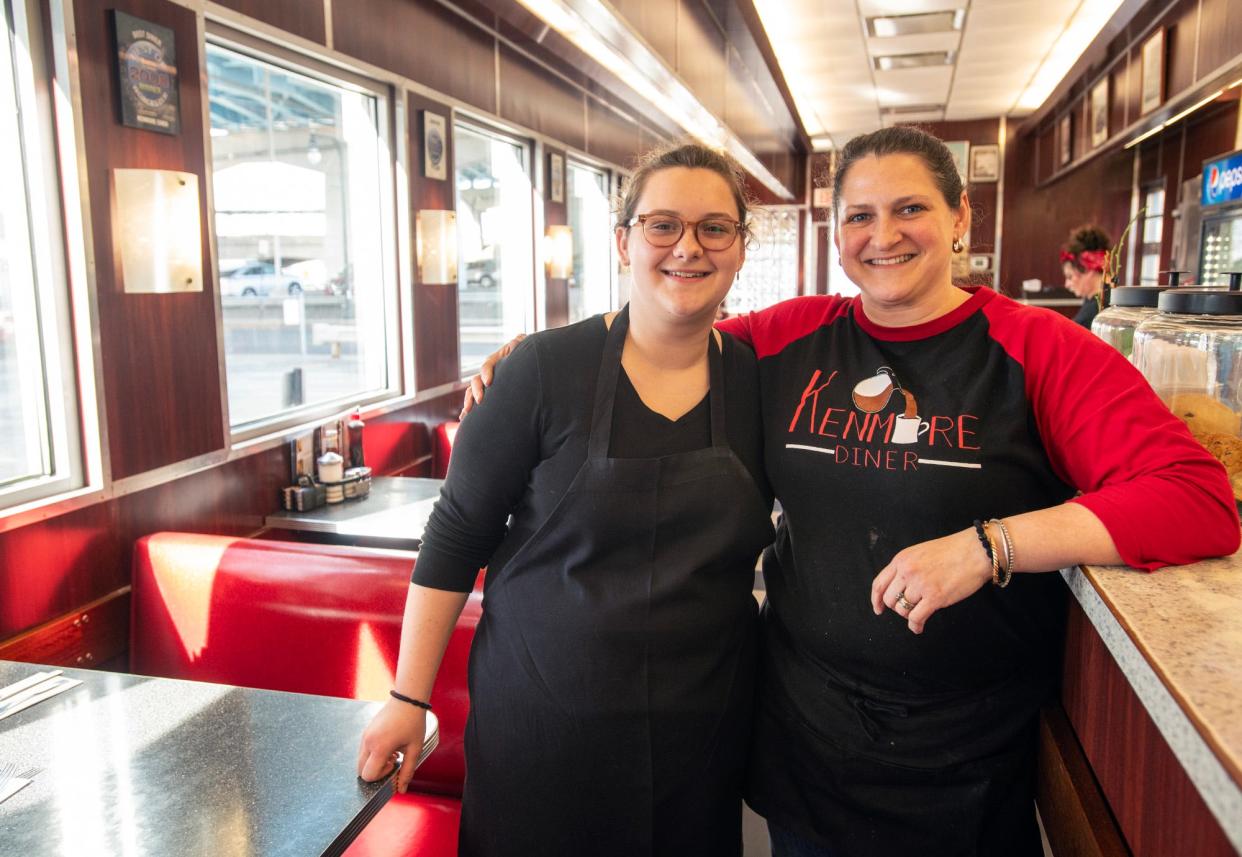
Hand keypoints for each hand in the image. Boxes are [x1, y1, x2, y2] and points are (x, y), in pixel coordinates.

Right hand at [357, 699, 427, 793]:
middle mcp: (367, 742)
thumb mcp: (414, 749)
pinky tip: (389, 745)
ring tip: (393, 751)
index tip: (394, 765)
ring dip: (374, 762)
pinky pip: (363, 751)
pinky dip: (373, 754)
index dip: (380, 776)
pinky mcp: (365, 732)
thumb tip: (401, 790)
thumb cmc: (413, 723)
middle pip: (361, 770)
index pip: (368, 775)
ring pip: (361, 761)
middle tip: (393, 760)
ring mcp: (364, 736)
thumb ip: (407, 771)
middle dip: (376, 771)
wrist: (408, 699)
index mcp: (379, 747)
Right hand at [460, 334, 525, 417]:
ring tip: (467, 411)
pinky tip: (463, 418)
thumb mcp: (523, 347)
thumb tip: (516, 342)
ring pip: (472, 391)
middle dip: (476, 391)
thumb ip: (518, 344)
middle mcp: (488, 373)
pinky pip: (473, 401)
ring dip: (468, 400)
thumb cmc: (526, 356)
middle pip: (476, 380)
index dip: (486, 373)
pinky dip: (467, 410)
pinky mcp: (486, 394)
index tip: (488, 382)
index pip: (487, 365)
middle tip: (480, 401)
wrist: (527, 366)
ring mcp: (485, 384)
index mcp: (496, 361)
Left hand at [869, 528, 991, 634]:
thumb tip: (900, 588)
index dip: (876, 600)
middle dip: (897, 607)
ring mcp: (920, 584)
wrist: (976, 551)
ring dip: (909, 615)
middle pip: (890, 599)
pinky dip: (915, 626)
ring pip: (903, 609)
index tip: (878, 609)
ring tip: (919, 614)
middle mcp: (907, 572)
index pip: (879, 584)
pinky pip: (916, 618)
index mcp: (902, 559)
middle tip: (909, 609)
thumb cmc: (953, 551)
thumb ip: (908, 568)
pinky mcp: (935, 597)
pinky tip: (919, 627)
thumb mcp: (921, 552)